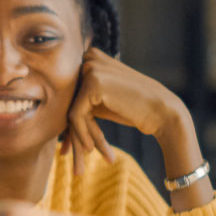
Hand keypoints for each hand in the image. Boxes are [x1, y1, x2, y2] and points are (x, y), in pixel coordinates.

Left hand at [61, 48, 186, 176]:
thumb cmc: (134, 109)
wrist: (164, 112)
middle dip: (70, 131)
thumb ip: (80, 99)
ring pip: (70, 110)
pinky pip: (75, 115)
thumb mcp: (102, 100)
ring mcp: (91, 68)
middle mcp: (89, 58)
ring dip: (77, 136)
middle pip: (69, 101)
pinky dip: (81, 134)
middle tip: (66, 154)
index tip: (68, 146)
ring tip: (83, 158)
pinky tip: (91, 149)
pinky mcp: (93, 83)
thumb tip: (52, 112)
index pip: (71, 93)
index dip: (70, 121)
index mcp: (91, 57)